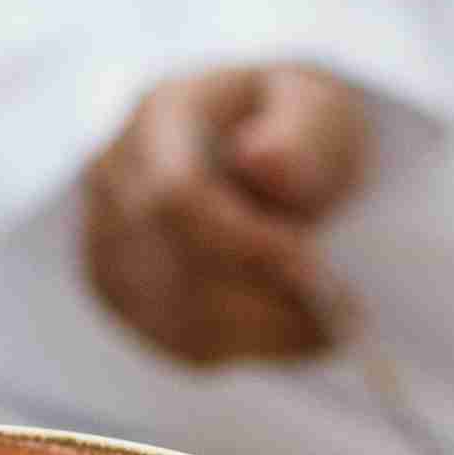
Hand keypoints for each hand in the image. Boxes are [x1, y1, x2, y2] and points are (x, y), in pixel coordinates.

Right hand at [76, 64, 371, 366]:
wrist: (272, 148)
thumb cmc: (300, 127)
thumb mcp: (323, 109)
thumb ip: (301, 133)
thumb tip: (263, 162)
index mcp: (161, 113)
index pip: (176, 196)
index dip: (246, 245)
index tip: (318, 271)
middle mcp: (115, 175)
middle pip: (180, 270)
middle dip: (271, 299)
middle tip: (347, 309)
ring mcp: (105, 238)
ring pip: (181, 321)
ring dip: (270, 331)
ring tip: (329, 315)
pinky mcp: (120, 292)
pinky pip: (183, 344)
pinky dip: (253, 345)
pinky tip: (293, 322)